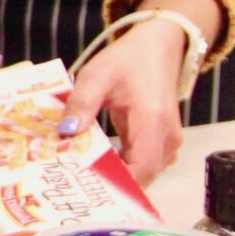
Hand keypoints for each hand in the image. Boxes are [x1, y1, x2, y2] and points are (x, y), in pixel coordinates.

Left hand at [62, 22, 189, 182]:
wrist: (158, 47)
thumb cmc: (130, 59)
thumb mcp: (97, 75)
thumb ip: (82, 103)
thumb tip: (66, 133)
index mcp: (153, 121)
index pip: (143, 168)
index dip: (119, 184)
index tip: (89, 189)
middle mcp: (167, 137)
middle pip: (143, 176)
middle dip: (112, 185)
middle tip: (76, 187)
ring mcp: (168, 142)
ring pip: (144, 173)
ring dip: (117, 177)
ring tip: (82, 178)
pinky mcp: (162, 142)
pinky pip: (144, 163)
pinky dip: (123, 167)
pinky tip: (97, 165)